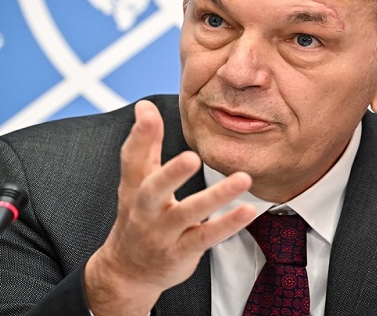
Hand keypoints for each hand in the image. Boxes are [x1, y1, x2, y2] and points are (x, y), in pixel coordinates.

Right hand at [83, 100, 256, 314]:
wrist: (128, 271)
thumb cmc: (138, 216)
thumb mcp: (135, 181)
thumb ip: (144, 144)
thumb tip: (145, 106)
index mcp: (134, 187)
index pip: (132, 159)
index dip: (139, 135)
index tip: (147, 111)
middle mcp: (145, 210)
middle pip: (154, 189)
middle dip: (172, 173)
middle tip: (192, 156)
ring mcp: (163, 233)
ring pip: (188, 214)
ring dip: (216, 197)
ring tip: (242, 179)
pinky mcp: (182, 251)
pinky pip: (207, 237)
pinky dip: (227, 224)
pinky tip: (248, 211)